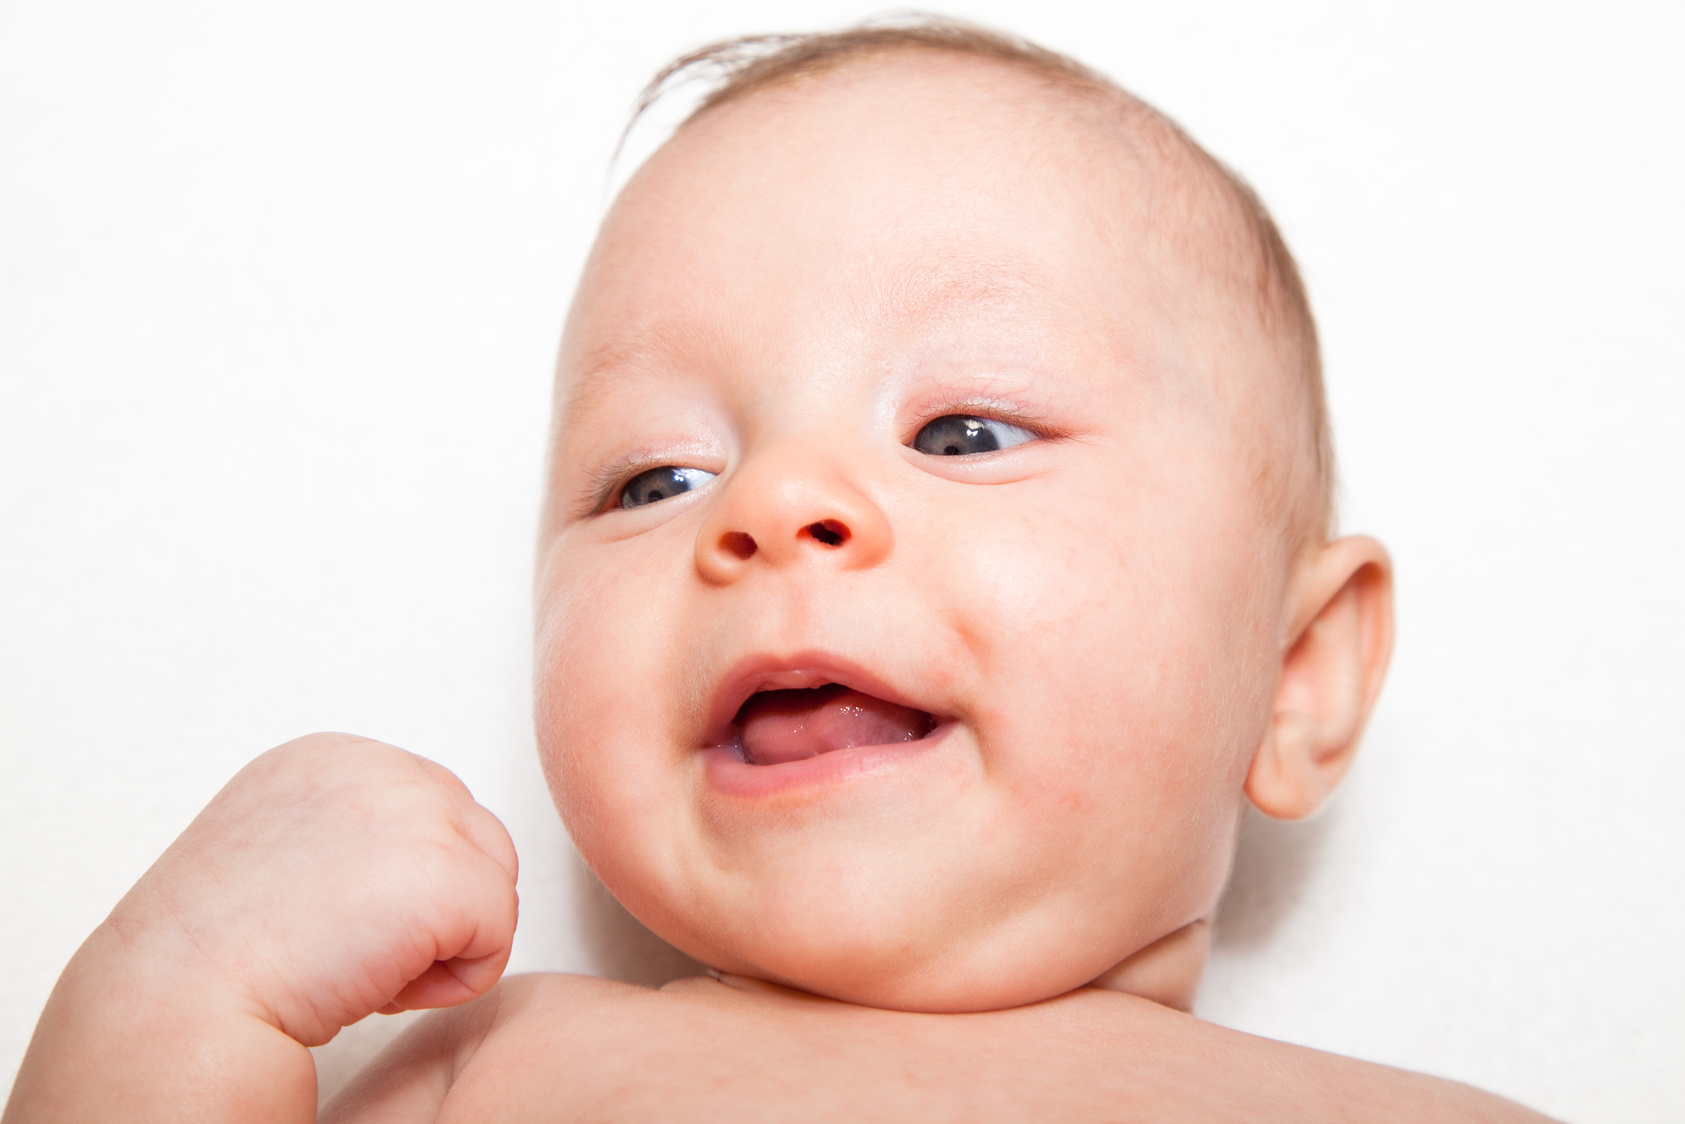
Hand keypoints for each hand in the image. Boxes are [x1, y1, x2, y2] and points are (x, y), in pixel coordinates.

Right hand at [3, 734, 517, 1123]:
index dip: (395, 888)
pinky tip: (378, 987)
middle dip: (429, 908)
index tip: (325, 922)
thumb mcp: (279, 853)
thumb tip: (414, 866)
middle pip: (474, 840)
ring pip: (493, 886)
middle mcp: (380, 767)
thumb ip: (352, 834)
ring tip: (357, 965)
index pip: (431, 811)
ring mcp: (420, 812)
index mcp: (332, 757)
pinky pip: (499, 937)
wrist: (175, 1002)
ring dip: (441, 943)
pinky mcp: (449, 874)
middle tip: (344, 952)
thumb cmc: (212, 957)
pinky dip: (454, 981)